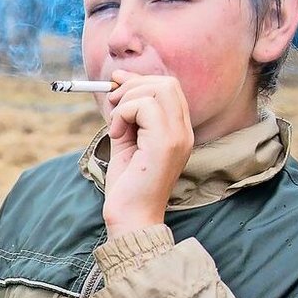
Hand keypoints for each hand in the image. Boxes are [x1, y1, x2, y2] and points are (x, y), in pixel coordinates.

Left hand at [101, 70, 193, 237]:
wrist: (130, 217)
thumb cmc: (127, 185)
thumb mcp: (125, 140)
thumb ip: (126, 113)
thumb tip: (118, 80)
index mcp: (177, 130)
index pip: (168, 88)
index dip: (140, 81)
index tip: (115, 87)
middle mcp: (184, 131)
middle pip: (167, 83)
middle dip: (133, 86)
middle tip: (113, 107)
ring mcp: (178, 136)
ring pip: (157, 89)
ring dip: (127, 101)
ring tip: (115, 126)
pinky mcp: (166, 143)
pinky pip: (145, 106)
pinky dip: (123, 113)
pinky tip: (117, 135)